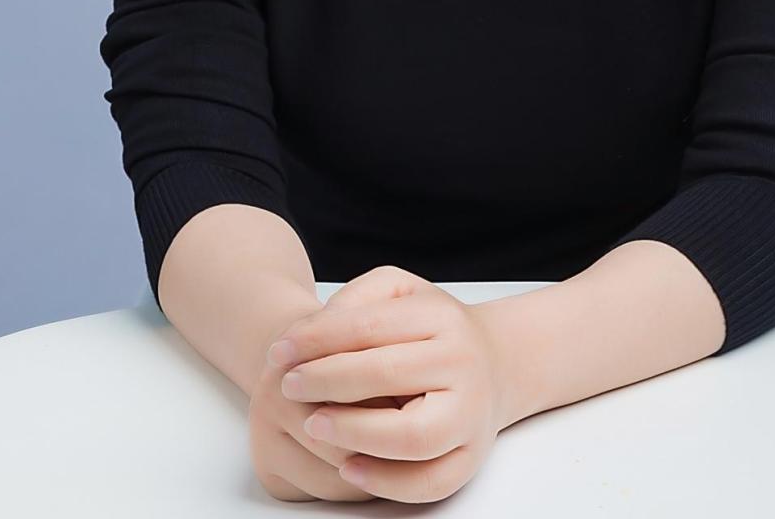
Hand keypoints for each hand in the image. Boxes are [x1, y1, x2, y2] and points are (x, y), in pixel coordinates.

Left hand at [271, 264, 507, 503]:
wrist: (496, 363)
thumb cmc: (432, 328)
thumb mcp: (400, 291)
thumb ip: (357, 301)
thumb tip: (310, 334)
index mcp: (442, 318)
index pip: (372, 326)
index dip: (318, 338)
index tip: (279, 350)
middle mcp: (463, 363)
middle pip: (388, 374)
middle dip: (327, 381)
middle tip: (288, 386)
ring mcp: (471, 416)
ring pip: (411, 436)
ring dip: (354, 433)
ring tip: (313, 424)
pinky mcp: (470, 460)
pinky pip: (428, 483)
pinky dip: (386, 482)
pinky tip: (349, 469)